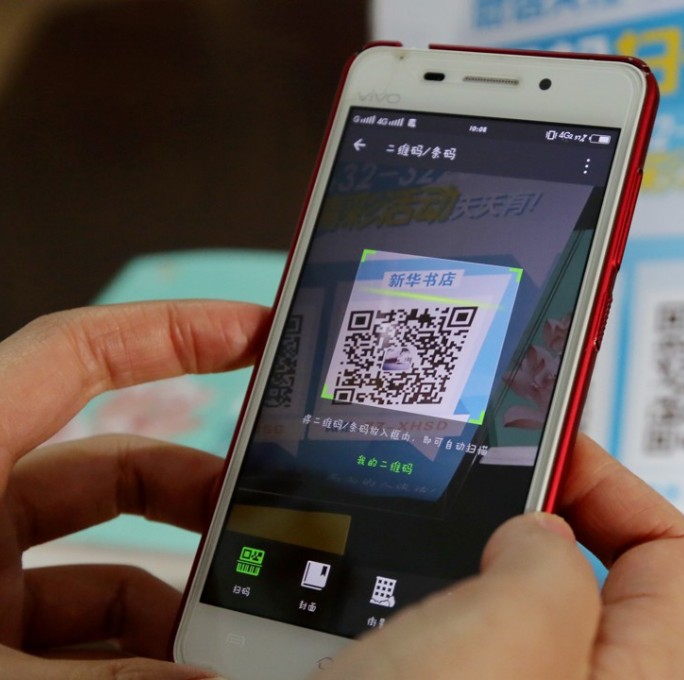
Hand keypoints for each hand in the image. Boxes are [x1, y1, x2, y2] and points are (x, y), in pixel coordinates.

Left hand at [0, 301, 269, 678]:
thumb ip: (110, 677)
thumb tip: (221, 676)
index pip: (75, 354)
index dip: (172, 330)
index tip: (264, 332)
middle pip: (116, 469)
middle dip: (206, 501)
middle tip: (280, 528)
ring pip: (104, 565)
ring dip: (175, 603)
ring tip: (233, 644)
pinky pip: (76, 626)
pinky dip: (134, 650)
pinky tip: (183, 676)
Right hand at [327, 434, 683, 679]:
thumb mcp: (520, 624)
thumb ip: (554, 553)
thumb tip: (537, 531)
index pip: (672, 560)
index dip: (621, 484)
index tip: (551, 440)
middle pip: (564, 568)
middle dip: (511, 505)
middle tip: (455, 460)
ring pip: (469, 596)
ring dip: (422, 549)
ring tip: (372, 516)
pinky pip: (400, 630)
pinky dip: (369, 592)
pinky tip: (322, 575)